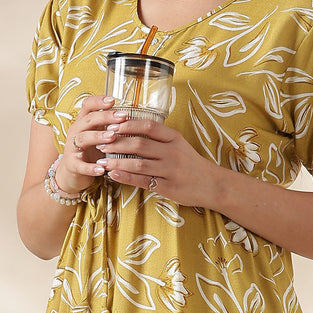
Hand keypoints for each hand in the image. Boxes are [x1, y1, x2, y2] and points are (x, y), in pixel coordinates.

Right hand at [56, 96, 129, 193]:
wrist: (73, 173)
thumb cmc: (90, 151)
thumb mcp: (98, 135)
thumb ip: (109, 125)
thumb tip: (129, 115)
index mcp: (83, 123)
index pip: (88, 106)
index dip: (99, 101)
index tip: (113, 100)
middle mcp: (76, 132)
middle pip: (88, 120)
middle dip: (105, 117)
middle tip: (122, 116)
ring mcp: (72, 148)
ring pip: (82, 138)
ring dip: (97, 136)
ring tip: (112, 137)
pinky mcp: (72, 165)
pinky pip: (81, 165)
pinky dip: (91, 167)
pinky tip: (102, 168)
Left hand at [97, 119, 216, 205]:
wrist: (212, 184)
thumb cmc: (190, 163)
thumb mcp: (178, 144)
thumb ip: (159, 138)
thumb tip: (131, 129)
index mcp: (174, 138)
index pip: (148, 126)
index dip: (128, 124)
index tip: (112, 125)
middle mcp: (172, 152)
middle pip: (140, 144)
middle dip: (117, 143)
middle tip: (101, 143)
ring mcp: (170, 170)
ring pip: (139, 163)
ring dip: (117, 161)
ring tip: (102, 160)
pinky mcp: (168, 187)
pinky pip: (143, 181)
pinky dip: (126, 177)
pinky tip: (114, 174)